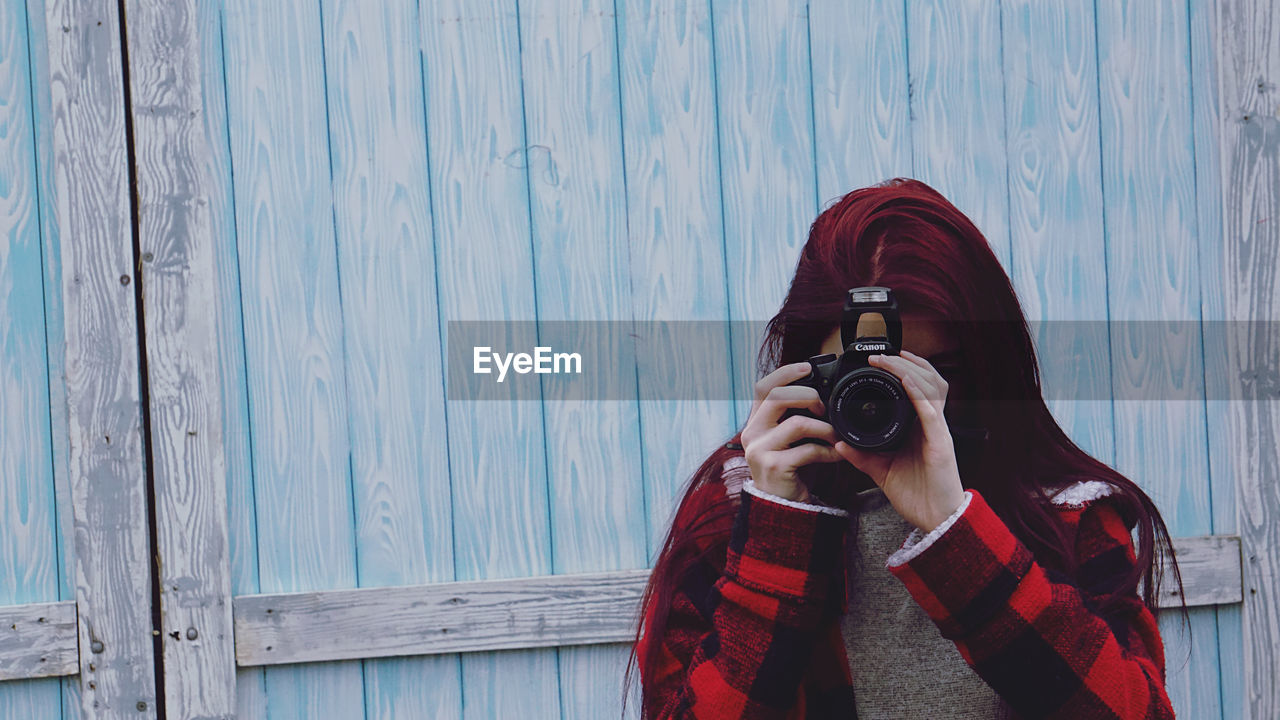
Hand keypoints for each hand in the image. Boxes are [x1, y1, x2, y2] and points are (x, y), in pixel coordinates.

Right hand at [740, 362, 845, 501]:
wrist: (781, 509)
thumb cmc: (790, 471)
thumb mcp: (788, 440)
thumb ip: (794, 417)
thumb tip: (821, 395)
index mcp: (755, 422)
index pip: (763, 387)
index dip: (785, 372)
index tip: (807, 366)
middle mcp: (753, 433)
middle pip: (777, 396)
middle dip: (807, 395)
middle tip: (824, 408)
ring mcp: (761, 450)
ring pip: (797, 423)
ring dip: (824, 428)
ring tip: (836, 436)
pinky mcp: (775, 467)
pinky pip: (808, 450)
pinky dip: (828, 452)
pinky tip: (837, 456)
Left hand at [832, 349, 966, 531]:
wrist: (935, 519)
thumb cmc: (915, 494)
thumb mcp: (880, 470)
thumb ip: (862, 455)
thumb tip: (839, 442)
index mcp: (920, 427)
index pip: (917, 387)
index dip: (904, 369)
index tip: (881, 359)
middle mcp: (932, 424)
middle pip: (928, 379)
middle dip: (906, 362)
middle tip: (882, 355)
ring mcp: (939, 431)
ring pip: (932, 388)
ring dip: (911, 370)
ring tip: (891, 361)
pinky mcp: (941, 443)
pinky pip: (932, 412)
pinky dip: (919, 394)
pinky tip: (907, 382)